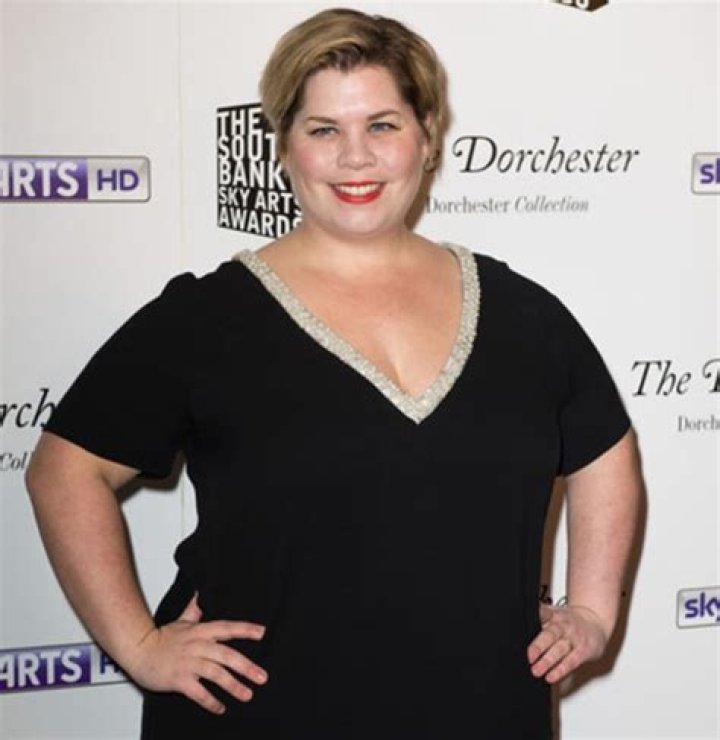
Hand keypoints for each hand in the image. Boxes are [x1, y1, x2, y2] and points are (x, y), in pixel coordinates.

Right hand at [126, 594, 268, 713]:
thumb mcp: (182, 620)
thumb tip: (202, 593)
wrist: (138, 651)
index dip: (245, 629)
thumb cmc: (161, 637)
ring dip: (233, 686)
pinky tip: (220, 708)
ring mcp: (188, 663)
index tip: (262, 632)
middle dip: (246, 667)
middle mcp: (197, 646)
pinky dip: (210, 701)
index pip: (227, 628)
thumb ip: (195, 608)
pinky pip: (198, 692)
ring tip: (247, 695)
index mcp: (200, 631)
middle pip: (226, 655)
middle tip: (262, 677)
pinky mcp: (179, 680)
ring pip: (216, 674)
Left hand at [527, 603, 608, 682]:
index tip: (522, 623)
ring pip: (560, 650)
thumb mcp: (554, 614)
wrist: (595, 622)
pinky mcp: (583, 651)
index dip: (534, 617)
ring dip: (548, 661)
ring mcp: (574, 638)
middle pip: (550, 634)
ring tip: (536, 671)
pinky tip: (551, 677)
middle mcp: (563, 626)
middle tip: (529, 656)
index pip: (542, 613)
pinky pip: (571, 662)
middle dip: (539, 646)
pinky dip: (561, 670)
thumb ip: (539, 619)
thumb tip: (517, 627)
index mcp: (554, 615)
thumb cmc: (569, 621)